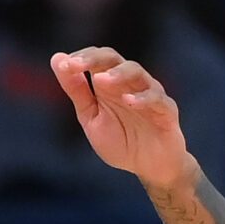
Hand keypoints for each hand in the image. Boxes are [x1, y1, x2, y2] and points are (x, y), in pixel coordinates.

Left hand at [51, 48, 195, 189]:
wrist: (150, 166)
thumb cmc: (121, 139)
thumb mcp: (91, 116)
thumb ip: (76, 90)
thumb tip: (57, 59)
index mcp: (110, 84)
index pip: (98, 59)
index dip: (82, 57)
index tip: (64, 64)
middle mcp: (130, 83)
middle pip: (114, 60)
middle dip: (94, 60)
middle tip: (76, 65)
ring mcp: (150, 95)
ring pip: (137, 73)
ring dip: (118, 74)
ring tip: (102, 80)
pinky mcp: (166, 111)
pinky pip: (157, 100)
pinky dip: (143, 99)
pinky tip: (129, 101)